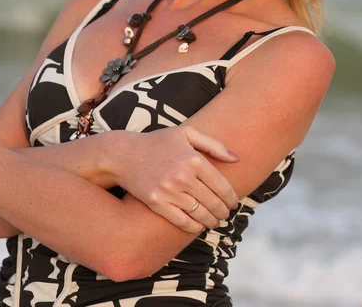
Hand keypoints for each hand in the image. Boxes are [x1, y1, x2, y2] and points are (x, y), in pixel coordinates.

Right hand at [114, 126, 239, 233]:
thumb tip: (237, 159)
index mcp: (193, 159)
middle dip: (224, 211)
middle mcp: (183, 176)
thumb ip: (213, 145)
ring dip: (212, 221)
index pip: (221, 185)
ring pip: (200, 214)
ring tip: (216, 221)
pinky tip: (199, 225)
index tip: (234, 202)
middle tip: (226, 214)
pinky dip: (194, 226)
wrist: (124, 154)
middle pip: (213, 202)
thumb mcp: (186, 134)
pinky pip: (182, 221)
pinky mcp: (157, 203)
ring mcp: (169, 191)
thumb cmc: (157, 142)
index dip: (231, 198)